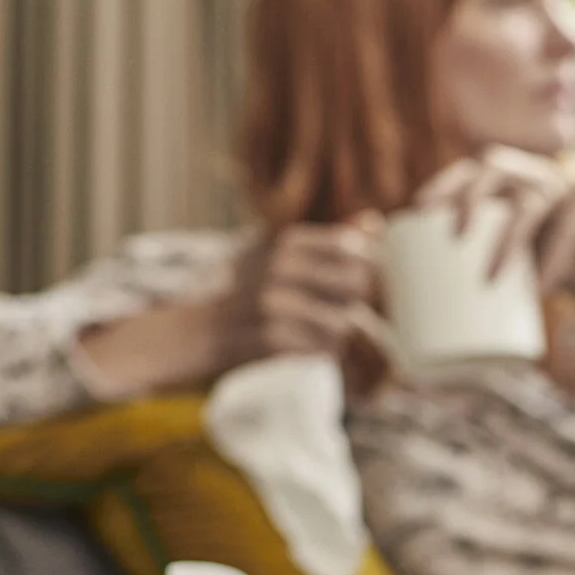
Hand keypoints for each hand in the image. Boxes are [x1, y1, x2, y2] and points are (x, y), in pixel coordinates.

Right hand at [208, 214, 390, 370]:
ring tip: (326, 335)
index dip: (365, 269)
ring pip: (342, 321)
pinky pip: (321, 349)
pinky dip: (324, 353)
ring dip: (340, 333)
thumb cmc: (251, 293)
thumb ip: (329, 242)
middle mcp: (278, 266)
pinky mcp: (268, 338)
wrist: (200, 331)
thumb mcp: (282, 257)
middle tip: (341, 311)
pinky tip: (314, 349)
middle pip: (355, 283)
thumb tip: (374, 221)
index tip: (353, 285)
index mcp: (285, 242)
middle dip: (356, 302)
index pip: (350, 247)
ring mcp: (271, 303)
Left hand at [415, 148, 574, 306]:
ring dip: (508, 240)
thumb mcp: (523, 264)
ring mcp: (570, 179)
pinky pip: (570, 221)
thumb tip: (430, 310)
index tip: (420, 210)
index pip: (475, 170)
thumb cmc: (562, 270)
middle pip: (496, 167)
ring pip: (532, 200)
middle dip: (470, 197)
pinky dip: (554, 256)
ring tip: (490, 280)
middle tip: (454, 238)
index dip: (447, 184)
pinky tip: (542, 287)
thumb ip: (491, 265)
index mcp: (516, 183)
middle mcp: (539, 173)